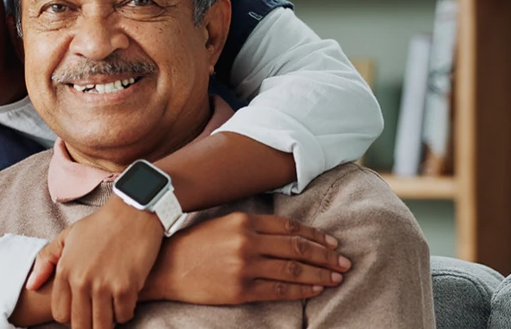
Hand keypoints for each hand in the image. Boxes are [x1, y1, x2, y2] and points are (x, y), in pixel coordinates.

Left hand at [26, 196, 163, 328]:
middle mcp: (81, 281)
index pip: (61, 314)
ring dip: (108, 322)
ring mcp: (104, 285)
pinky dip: (126, 312)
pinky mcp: (126, 287)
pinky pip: (124, 315)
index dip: (72, 317)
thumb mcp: (68, 236)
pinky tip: (127, 300)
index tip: (83, 311)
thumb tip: (31, 286)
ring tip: (112, 311)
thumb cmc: (101, 224)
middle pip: (80, 325)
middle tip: (98, 316)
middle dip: (88, 325)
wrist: (133, 212)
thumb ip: (46, 260)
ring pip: (102, 326)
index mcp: (65, 270)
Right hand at [144, 212, 350, 303]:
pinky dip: (301, 290)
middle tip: (345, 261)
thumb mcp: (223, 224)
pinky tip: (315, 290)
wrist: (165, 268)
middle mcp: (247, 241)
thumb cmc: (194, 244)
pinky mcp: (241, 290)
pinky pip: (279, 290)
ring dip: (320, 274)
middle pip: (297, 248)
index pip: (290, 228)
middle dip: (326, 256)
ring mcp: (244, 267)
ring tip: (337, 277)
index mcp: (244, 221)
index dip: (316, 236)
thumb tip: (287, 234)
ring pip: (293, 270)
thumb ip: (252, 226)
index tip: (332, 242)